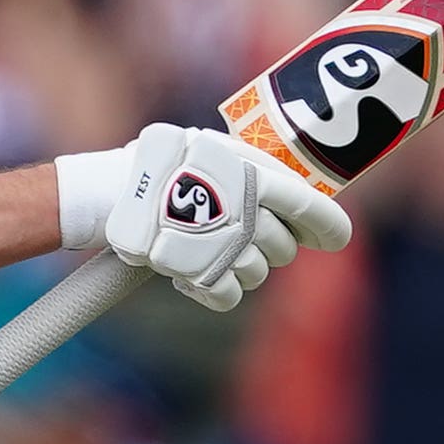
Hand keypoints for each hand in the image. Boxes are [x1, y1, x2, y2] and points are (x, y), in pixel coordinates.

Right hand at [56, 122, 351, 310]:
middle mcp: (247, 213)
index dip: (329, 227)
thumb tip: (291, 187)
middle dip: (270, 246)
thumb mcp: (210, 147)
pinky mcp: (201, 276)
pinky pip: (230, 296)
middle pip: (284, 248)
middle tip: (239, 234)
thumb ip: (251, 167)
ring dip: (240, 267)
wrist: (109, 194)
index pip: (309, 207)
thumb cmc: (157, 164)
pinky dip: (218, 290)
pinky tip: (199, 274)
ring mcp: (226, 247)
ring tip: (211, 250)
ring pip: (259, 274)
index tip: (334, 239)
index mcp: (254, 175)